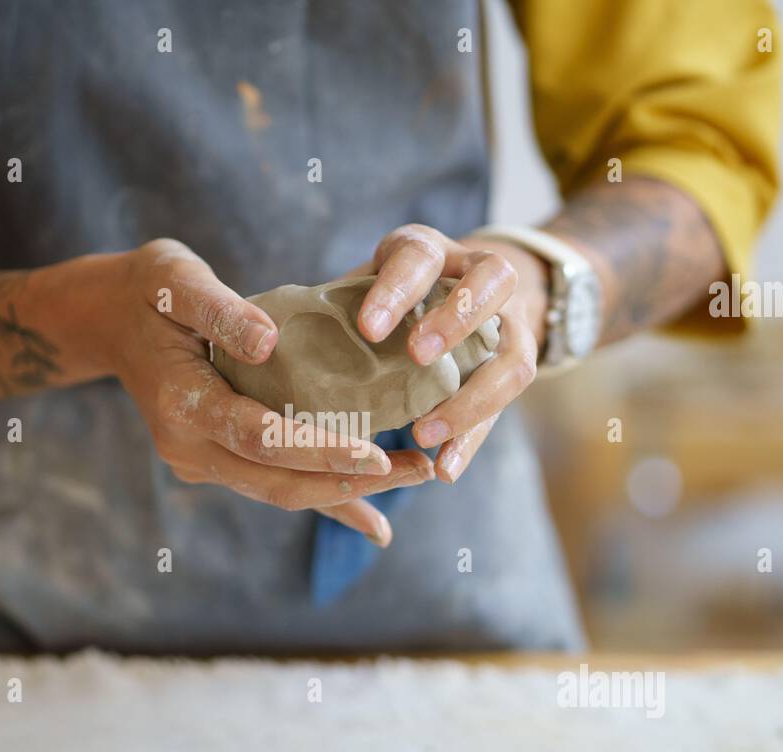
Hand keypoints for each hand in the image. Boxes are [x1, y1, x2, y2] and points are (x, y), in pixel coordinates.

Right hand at [105, 239, 434, 544]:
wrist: (110, 320)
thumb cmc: (150, 290)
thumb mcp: (176, 280)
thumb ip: (221, 311)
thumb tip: (268, 342)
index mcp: (182, 404)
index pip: (259, 438)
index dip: (319, 450)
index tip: (378, 454)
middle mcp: (189, 448)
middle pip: (278, 481)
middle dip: (352, 482)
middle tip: (422, 468)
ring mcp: (202, 462)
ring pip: (281, 491)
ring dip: (349, 491)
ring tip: (416, 475)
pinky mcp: (219, 462)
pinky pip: (276, 487)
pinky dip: (326, 503)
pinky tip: (375, 527)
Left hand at [350, 224, 547, 481]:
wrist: (468, 291)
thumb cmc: (392, 292)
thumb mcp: (366, 281)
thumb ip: (335, 305)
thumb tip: (267, 343)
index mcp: (429, 251)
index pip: (420, 257)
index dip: (398, 289)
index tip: (370, 328)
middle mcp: (481, 277)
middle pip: (493, 282)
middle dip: (455, 320)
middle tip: (418, 356)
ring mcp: (509, 325)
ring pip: (513, 358)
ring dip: (471, 398)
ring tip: (424, 433)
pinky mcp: (516, 368)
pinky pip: (505, 408)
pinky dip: (471, 440)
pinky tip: (444, 469)